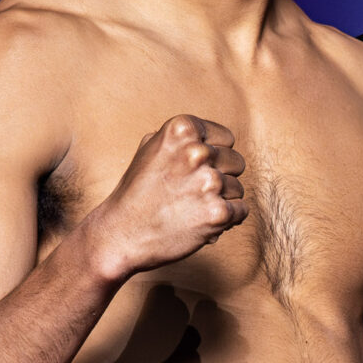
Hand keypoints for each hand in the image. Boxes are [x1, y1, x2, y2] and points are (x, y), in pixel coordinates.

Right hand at [86, 115, 246, 277]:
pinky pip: (241, 211)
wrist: (121, 234)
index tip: (191, 171)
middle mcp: (197, 151)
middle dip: (219, 178)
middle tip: (191, 192)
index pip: (226, 139)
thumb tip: (211, 137)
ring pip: (238, 188)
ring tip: (191, 208)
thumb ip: (182, 139)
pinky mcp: (217, 212)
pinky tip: (201, 221)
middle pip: (236, 162)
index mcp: (183, 129)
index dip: (212, 157)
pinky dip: (226, 219)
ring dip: (221, 200)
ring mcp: (209, 182)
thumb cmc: (136, 192)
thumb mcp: (151, 149)